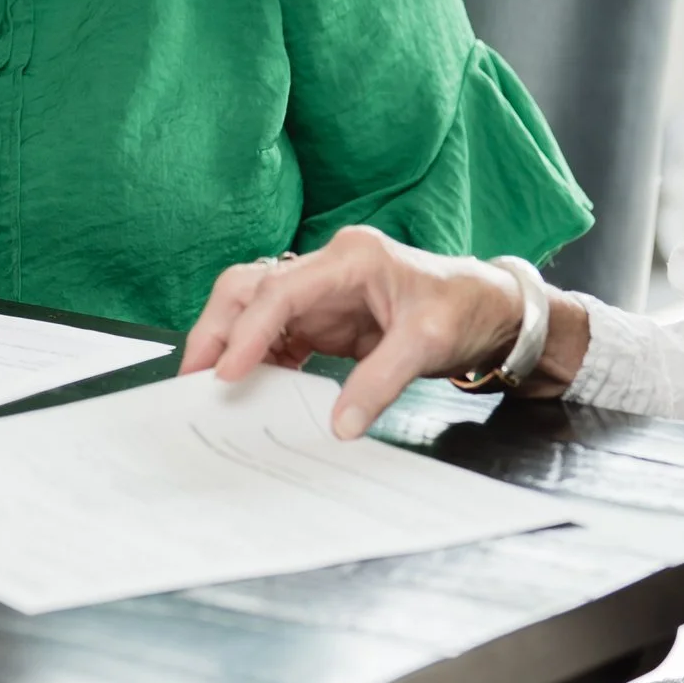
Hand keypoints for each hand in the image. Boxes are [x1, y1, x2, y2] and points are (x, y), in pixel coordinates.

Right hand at [179, 226, 523, 439]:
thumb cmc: (462, 309)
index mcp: (351, 258)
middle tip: (194, 377)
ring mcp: (320, 292)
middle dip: (217, 329)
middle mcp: (327, 268)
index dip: (249, 330)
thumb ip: (381, 382)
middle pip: (249, 287)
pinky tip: (247, 387)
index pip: (280, 289)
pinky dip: (255, 359)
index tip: (227, 371)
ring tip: (207, 387)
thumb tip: (340, 424)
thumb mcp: (428, 344)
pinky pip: (274, 334)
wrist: (489, 309)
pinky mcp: (321, 318)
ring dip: (228, 345)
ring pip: (252, 309)